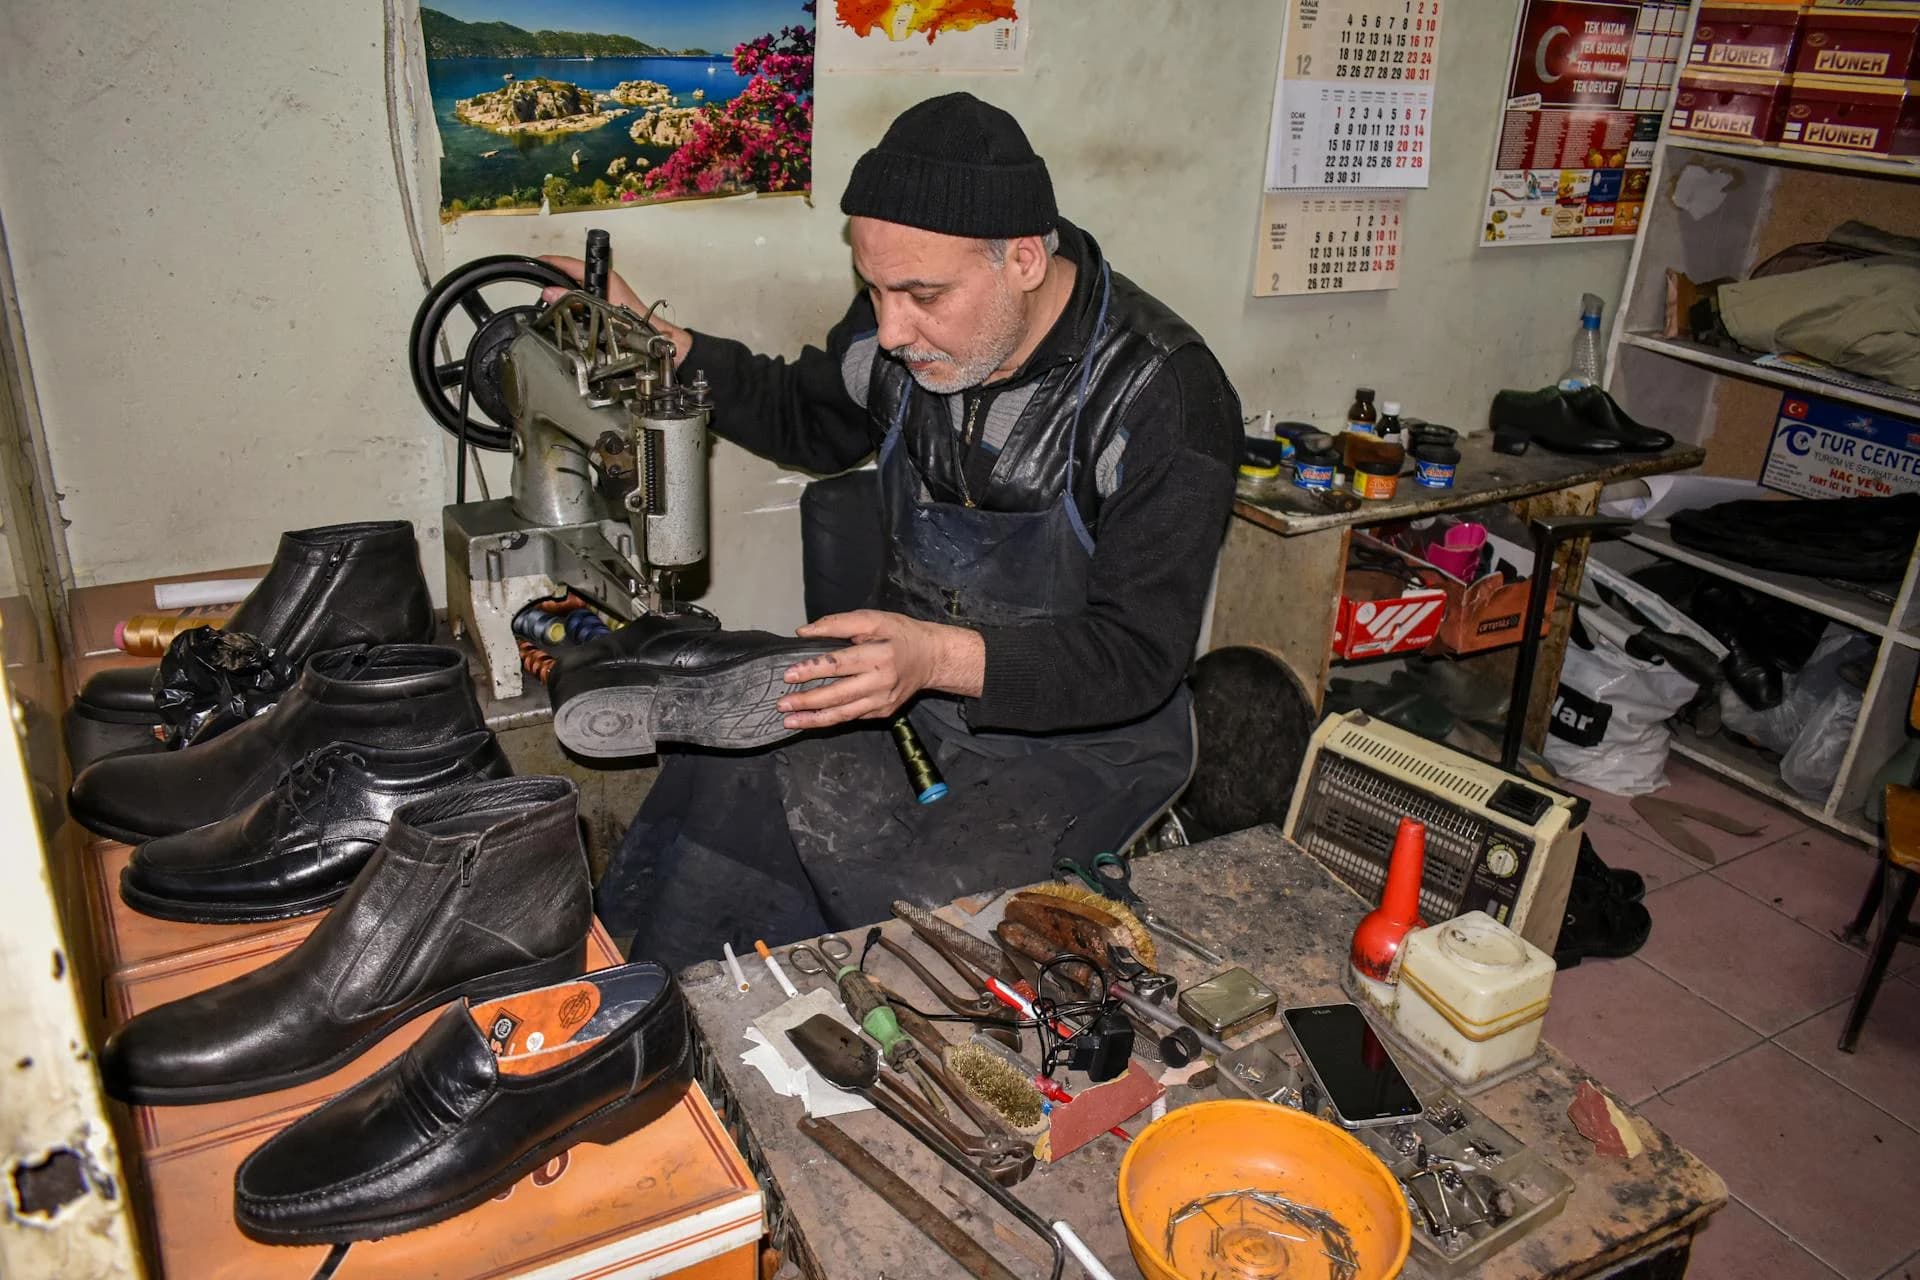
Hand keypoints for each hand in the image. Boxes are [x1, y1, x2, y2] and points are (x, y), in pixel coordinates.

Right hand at [537, 254, 692, 365]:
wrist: (655, 342)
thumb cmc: (638, 326)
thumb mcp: (599, 309)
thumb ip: (573, 301)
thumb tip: (550, 293)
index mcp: (605, 278)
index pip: (572, 263)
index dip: (553, 262)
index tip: (537, 261)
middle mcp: (605, 284)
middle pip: (572, 275)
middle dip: (554, 277)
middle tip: (537, 281)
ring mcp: (605, 296)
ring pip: (577, 290)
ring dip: (562, 293)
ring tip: (545, 297)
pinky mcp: (606, 309)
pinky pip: (583, 303)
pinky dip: (571, 306)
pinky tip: (563, 313)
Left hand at [777, 610, 984, 730]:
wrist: (931, 658)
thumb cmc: (900, 634)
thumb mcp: (873, 619)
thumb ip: (837, 624)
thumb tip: (803, 632)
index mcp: (880, 655)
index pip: (839, 664)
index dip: (813, 670)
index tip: (789, 675)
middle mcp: (882, 682)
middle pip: (839, 695)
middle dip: (808, 701)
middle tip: (782, 704)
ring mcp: (883, 701)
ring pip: (844, 714)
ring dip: (814, 719)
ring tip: (790, 721)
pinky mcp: (883, 711)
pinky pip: (852, 717)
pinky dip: (830, 720)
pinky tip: (811, 720)